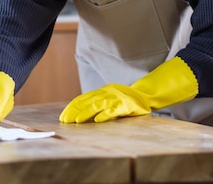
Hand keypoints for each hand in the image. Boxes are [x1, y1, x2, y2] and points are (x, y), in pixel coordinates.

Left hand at [60, 56, 197, 122]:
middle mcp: (108, 92)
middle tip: (65, 120)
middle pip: (88, 102)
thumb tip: (80, 110)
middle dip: (75, 111)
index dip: (73, 106)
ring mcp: (117, 98)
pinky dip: (106, 115)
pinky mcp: (127, 105)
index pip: (84, 98)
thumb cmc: (128, 99)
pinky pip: (115, 110)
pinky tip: (98, 121)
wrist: (149, 93)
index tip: (63, 115)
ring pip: (98, 106)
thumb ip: (98, 101)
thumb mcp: (111, 97)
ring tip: (77, 121)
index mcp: (103, 91)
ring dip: (87, 114)